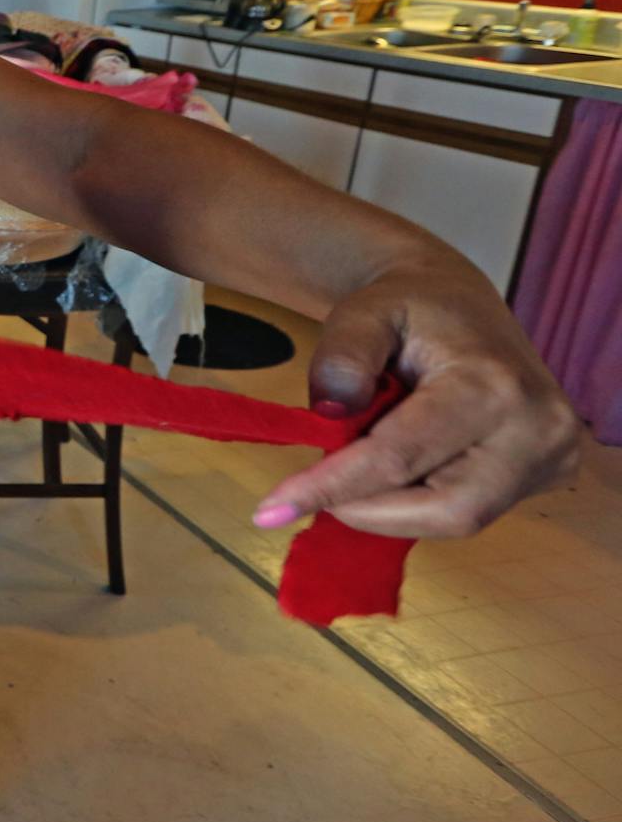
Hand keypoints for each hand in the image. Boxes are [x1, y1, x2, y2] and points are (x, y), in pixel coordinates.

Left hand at [252, 257, 583, 538]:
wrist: (458, 302)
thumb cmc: (408, 306)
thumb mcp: (361, 312)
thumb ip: (341, 357)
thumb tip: (330, 413)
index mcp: (492, 383)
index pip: (400, 456)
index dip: (331, 488)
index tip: (269, 510)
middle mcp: (537, 426)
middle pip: (444, 508)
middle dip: (369, 509)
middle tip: (318, 488)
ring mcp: (552, 454)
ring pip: (459, 520)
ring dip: (393, 505)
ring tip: (363, 462)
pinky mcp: (549, 472)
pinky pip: (472, 511)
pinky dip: (420, 501)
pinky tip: (400, 468)